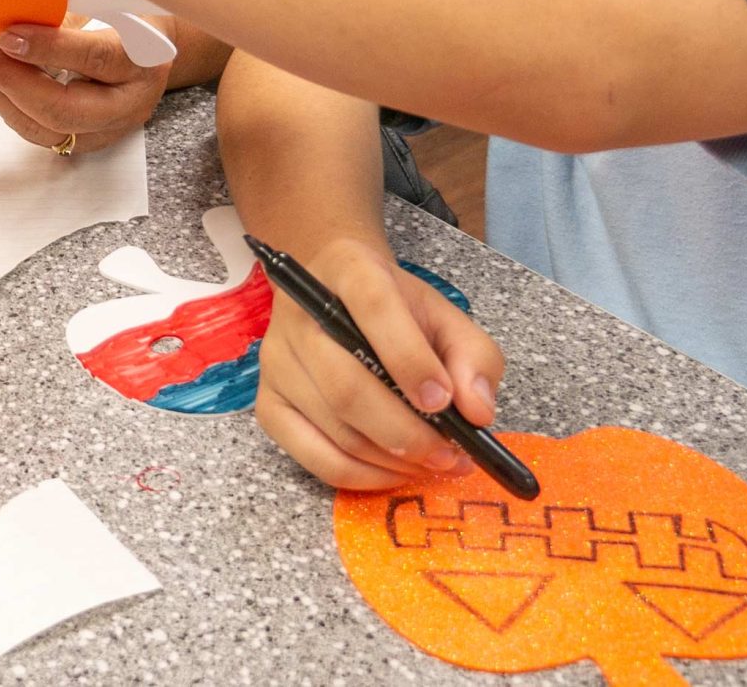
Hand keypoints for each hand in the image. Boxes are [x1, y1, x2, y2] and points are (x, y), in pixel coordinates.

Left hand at [0, 17, 166, 154]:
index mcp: (145, 59)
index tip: (8, 35)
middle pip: (65, 111)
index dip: (46, 48)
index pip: (94, 59)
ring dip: (6, 98)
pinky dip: (14, 109)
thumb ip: (69, 6)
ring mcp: (111, 128)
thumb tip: (19, 5)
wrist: (151, 52)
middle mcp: (131, 103)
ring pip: (48, 131)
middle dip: (15, 84)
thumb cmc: (130, 17)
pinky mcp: (90, 140)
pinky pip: (43, 135)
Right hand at [253, 233, 504, 489]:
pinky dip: (360, 476)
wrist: (338, 295)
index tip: (444, 402)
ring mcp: (277, 362)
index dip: (409, 359)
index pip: (374, 309)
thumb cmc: (397, 309)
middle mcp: (300, 314)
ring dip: (391, 460)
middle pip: (347, 385)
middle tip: (449, 455)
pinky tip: (393, 471)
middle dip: (407, 432)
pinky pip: (313, 457)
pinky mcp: (268, 403)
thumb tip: (478, 412)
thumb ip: (475, 358)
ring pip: (334, 428)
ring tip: (431, 464)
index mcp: (350, 271)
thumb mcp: (445, 316)